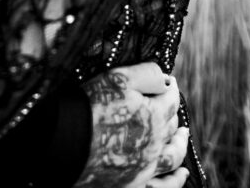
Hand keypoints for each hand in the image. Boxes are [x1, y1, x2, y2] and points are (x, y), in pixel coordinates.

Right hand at [76, 63, 188, 187]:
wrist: (67, 142)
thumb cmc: (91, 107)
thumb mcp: (118, 78)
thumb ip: (147, 74)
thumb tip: (165, 77)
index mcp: (153, 117)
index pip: (171, 99)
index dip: (170, 87)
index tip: (168, 80)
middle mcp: (154, 145)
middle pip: (170, 126)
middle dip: (172, 112)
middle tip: (168, 104)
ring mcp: (145, 167)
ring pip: (172, 156)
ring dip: (180, 144)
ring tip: (182, 135)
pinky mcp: (133, 184)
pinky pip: (163, 186)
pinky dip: (175, 180)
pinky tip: (181, 175)